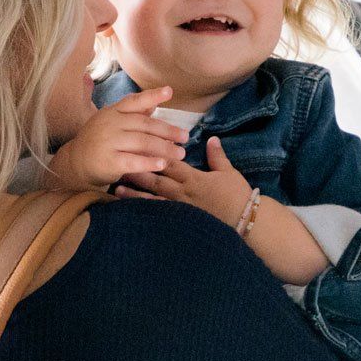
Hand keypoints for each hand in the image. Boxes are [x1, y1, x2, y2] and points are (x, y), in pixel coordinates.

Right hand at [47, 86, 190, 190]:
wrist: (74, 163)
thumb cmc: (98, 142)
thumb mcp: (112, 123)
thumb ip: (132, 114)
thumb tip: (154, 103)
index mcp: (112, 112)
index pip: (134, 101)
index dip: (152, 96)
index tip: (169, 91)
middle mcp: (110, 124)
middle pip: (145, 125)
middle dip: (167, 131)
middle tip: (185, 136)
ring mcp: (108, 142)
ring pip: (142, 143)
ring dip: (164, 148)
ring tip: (180, 153)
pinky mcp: (108, 161)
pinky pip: (133, 161)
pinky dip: (149, 163)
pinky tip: (162, 164)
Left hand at [113, 134, 253, 229]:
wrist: (244, 221)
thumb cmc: (237, 196)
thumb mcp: (228, 173)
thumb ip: (217, 156)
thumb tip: (211, 139)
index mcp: (194, 178)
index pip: (170, 163)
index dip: (154, 154)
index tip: (139, 145)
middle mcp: (183, 193)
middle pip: (156, 179)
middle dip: (137, 170)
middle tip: (118, 163)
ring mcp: (180, 208)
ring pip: (153, 199)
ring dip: (135, 193)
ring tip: (117, 188)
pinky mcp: (179, 221)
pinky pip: (158, 216)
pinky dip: (143, 213)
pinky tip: (129, 212)